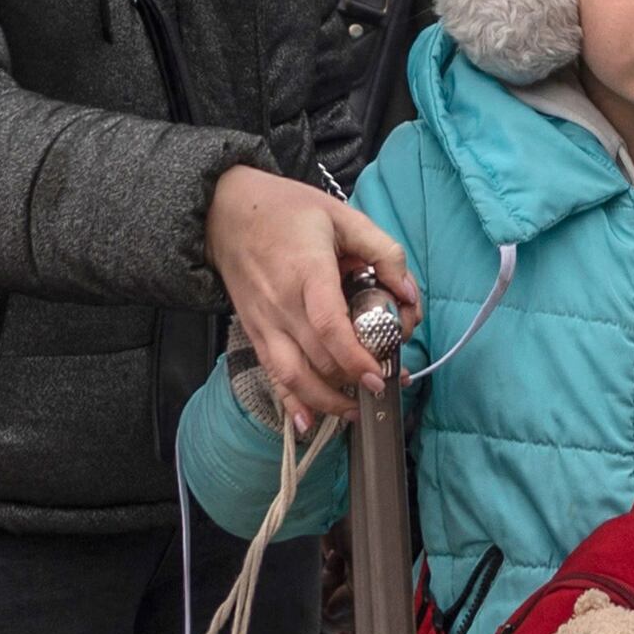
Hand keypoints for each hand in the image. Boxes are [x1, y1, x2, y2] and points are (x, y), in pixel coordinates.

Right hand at [207, 166, 417, 423]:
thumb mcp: (341, 214)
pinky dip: (290, 404)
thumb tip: (408, 293)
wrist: (224, 212)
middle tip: (387, 383)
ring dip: (327, 401)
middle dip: (355, 380)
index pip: (329, 325)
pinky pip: (272, 376)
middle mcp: (281, 304)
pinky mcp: (254, 333)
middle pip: (318, 358)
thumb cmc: (286, 210)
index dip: (356, 357)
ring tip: (357, 410)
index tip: (380, 374)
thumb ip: (383, 250)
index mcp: (306, 271)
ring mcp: (264, 323)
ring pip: (293, 377)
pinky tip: (308, 424)